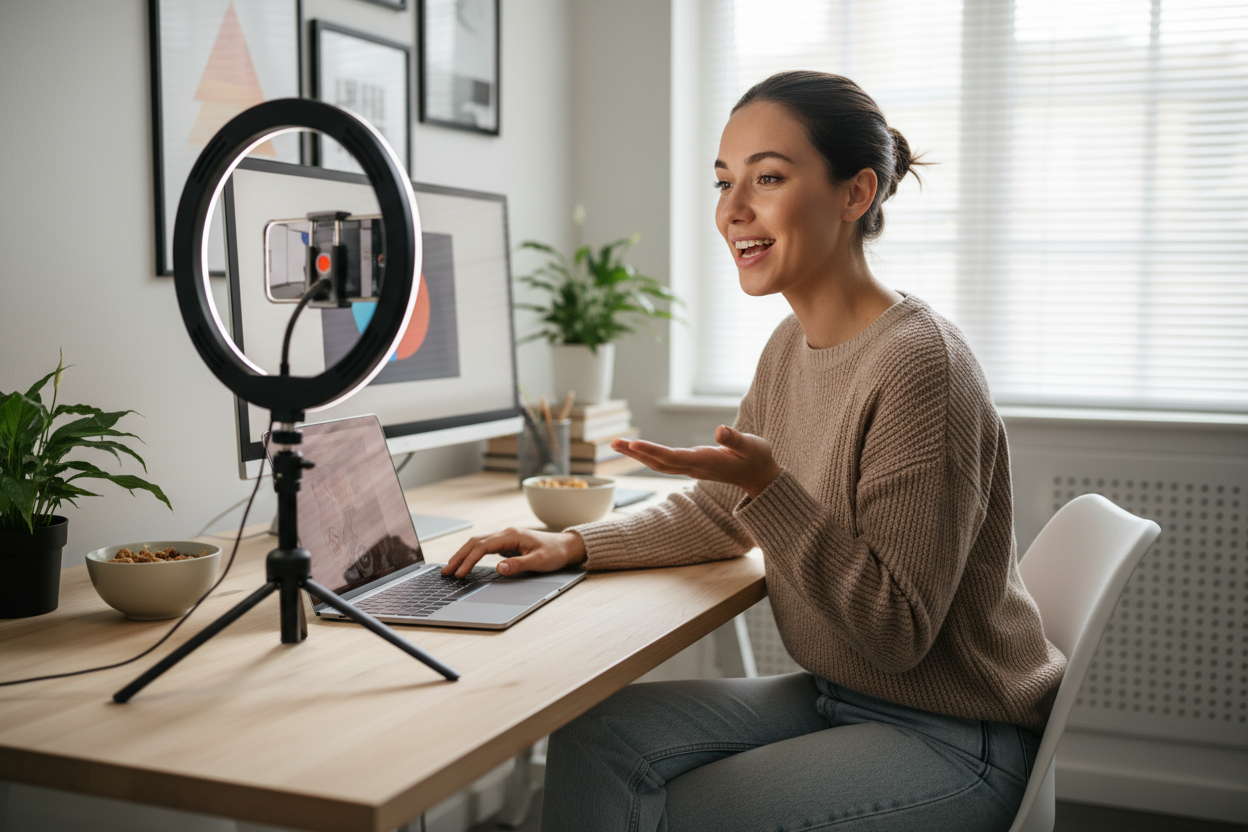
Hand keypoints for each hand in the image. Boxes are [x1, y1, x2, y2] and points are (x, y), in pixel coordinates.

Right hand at [441, 527, 586, 577]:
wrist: (566, 546)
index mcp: (511, 535)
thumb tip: (499, 569)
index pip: (483, 547)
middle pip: (475, 542)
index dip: (469, 560)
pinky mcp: (506, 544)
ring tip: (450, 568)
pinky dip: (471, 554)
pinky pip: (483, 547)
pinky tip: (465, 563)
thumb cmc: (554, 553)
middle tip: (446, 571)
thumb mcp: (539, 561)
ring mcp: (505, 538)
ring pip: (477, 543)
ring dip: (463, 555)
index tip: (460, 573)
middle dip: (459, 557)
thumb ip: (519, 565)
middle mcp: (505, 534)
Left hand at [611, 425, 781, 498]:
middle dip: (636, 453)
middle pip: (659, 462)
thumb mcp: (752, 445)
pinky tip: (636, 449)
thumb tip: (720, 430)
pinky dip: (647, 455)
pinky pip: (664, 462)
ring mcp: (691, 467)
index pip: (673, 457)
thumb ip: (736, 439)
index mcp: (705, 462)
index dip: (653, 451)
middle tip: (614, 442)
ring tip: (616, 444)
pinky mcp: (691, 465)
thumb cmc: (757, 458)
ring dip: (637, 455)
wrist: (760, 476)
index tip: (634, 444)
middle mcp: (694, 467)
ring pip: (658, 463)